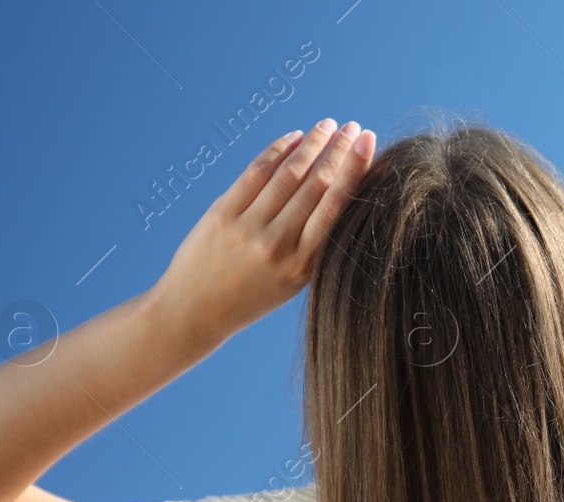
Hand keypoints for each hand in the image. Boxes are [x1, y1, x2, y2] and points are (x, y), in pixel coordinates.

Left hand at [150, 118, 377, 348]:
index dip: (355, 169)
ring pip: (288, 175)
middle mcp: (279, 247)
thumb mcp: (292, 282)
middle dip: (338, 150)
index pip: (336, 207)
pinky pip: (256, 174)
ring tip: (328, 125)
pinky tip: (293, 137)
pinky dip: (277, 151)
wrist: (194, 313)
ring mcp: (249, 229)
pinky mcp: (222, 215)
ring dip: (312, 144)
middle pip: (316, 186)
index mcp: (304, 267)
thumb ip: (313, 245)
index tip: (369, 143)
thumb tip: (337, 193)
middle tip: (353, 126)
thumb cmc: (250, 297)